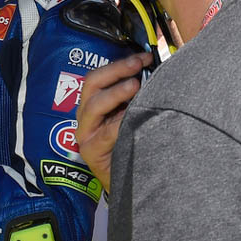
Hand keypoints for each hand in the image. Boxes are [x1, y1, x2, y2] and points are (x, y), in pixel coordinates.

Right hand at [77, 52, 151, 192]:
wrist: (129, 184)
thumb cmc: (132, 146)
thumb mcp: (132, 117)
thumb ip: (136, 98)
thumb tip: (155, 73)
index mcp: (93, 104)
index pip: (98, 77)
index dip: (120, 64)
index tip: (144, 57)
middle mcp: (85, 116)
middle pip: (92, 84)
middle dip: (116, 71)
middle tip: (138, 65)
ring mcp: (85, 133)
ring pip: (94, 105)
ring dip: (116, 92)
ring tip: (135, 86)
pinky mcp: (90, 151)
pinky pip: (105, 133)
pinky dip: (119, 122)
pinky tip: (133, 117)